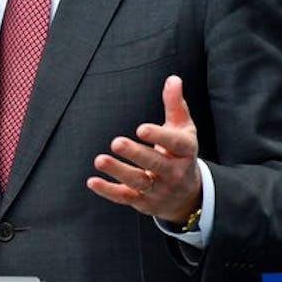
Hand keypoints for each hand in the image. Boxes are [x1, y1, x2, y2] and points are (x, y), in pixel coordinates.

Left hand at [86, 75, 201, 224]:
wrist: (188, 196)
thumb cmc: (180, 153)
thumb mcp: (183, 129)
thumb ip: (175, 104)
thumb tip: (173, 78)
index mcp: (185, 152)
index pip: (176, 144)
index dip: (159, 136)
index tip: (141, 128)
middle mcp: (174, 173)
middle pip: (156, 164)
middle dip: (136, 154)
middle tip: (116, 142)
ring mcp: (159, 190)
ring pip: (139, 182)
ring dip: (119, 172)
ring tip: (99, 160)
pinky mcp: (143, 202)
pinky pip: (125, 197)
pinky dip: (108, 191)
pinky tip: (92, 181)